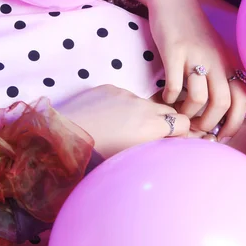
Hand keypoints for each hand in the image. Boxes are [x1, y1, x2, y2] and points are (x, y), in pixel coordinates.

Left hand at [57, 85, 189, 157]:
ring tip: (123, 128)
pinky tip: (108, 117)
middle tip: (151, 136)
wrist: (61, 135)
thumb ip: (155, 149)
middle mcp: (143, 107)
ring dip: (143, 114)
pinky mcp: (110, 87)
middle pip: (169, 110)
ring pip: (146, 103)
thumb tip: (169, 146)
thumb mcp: (131, 158)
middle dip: (166, 121)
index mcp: (151, 127)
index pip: (184, 122)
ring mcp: (126, 94)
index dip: (180, 132)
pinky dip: (124, 106)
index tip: (173, 139)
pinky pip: (126, 96)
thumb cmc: (96, 155)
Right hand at [125, 0, 245, 138]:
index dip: (235, 123)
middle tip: (197, 130)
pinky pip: (175, 85)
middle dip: (210, 124)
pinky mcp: (175, 51)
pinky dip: (170, 98)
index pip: (243, 100)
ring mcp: (196, 55)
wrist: (173, 0)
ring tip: (179, 115)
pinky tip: (165, 98)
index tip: (222, 136)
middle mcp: (217, 61)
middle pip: (223, 103)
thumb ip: (220, 77)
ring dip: (188, 114)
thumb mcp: (215, 53)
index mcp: (229, 63)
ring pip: (199, 98)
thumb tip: (221, 111)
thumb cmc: (194, 32)